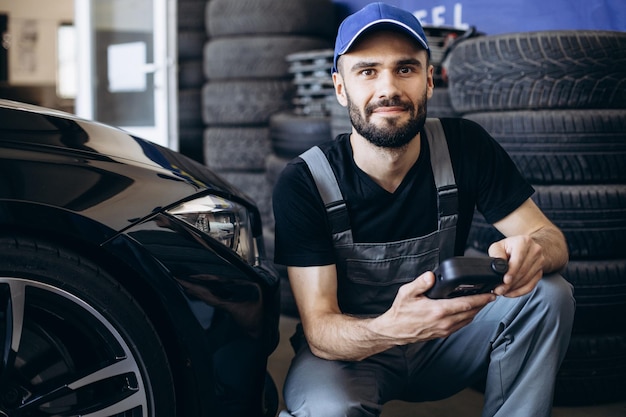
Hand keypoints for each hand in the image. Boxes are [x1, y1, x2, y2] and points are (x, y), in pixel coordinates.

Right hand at [373, 271, 495, 344]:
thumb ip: (420, 283)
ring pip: (468, 320)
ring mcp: (444, 329)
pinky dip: (468, 318)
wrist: (395, 330)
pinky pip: (461, 325)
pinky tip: (468, 312)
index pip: (466, 304)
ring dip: (477, 311)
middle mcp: (444, 322)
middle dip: (483, 304)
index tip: (491, 294)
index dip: (481, 299)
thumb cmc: (401, 312)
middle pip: (471, 313)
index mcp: (438, 310)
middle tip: (491, 295)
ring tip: (482, 302)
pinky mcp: (443, 333)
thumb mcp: (406, 293)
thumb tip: (431, 276)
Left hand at [488, 235, 543, 296]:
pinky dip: (521, 291)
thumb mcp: (498, 246)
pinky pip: (532, 285)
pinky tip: (511, 293)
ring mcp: (540, 262)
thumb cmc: (508, 247)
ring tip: (503, 292)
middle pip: (523, 271)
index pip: (518, 259)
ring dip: (514, 288)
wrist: (524, 247)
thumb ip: (496, 254)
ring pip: (527, 280)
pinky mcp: (540, 272)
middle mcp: (535, 251)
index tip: (505, 281)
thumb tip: (497, 265)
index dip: (511, 272)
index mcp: (524, 242)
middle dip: (510, 283)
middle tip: (499, 290)